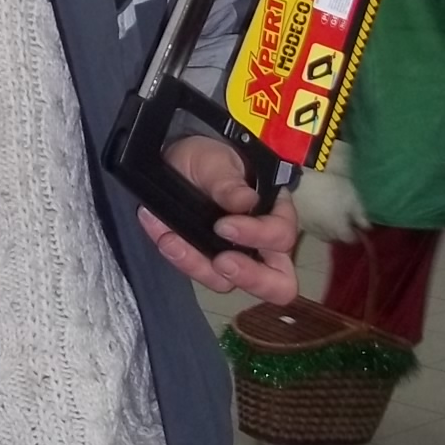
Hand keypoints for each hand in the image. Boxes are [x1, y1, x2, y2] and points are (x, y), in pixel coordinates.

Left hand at [137, 134, 298, 305]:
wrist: (177, 161)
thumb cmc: (209, 160)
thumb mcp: (216, 161)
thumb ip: (229, 181)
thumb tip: (246, 201)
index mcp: (275, 214)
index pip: (282, 236)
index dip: (258, 236)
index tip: (224, 225)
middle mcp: (262, 244)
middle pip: (278, 283)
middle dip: (250, 277)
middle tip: (221, 262)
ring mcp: (235, 257)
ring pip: (229, 284)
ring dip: (198, 266)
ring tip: (171, 241)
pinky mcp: (206, 262)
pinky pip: (197, 273)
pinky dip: (178, 258)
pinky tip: (163, 237)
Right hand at [294, 145, 368, 243]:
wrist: (299, 180)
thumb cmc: (330, 188)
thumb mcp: (352, 198)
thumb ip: (361, 216)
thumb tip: (367, 228)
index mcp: (339, 231)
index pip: (351, 240)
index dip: (357, 234)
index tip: (359, 227)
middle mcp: (324, 234)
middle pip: (336, 239)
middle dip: (341, 233)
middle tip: (345, 221)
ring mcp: (310, 229)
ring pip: (322, 234)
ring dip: (328, 230)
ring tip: (330, 217)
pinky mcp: (298, 221)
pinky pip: (311, 227)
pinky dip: (316, 223)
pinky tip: (317, 214)